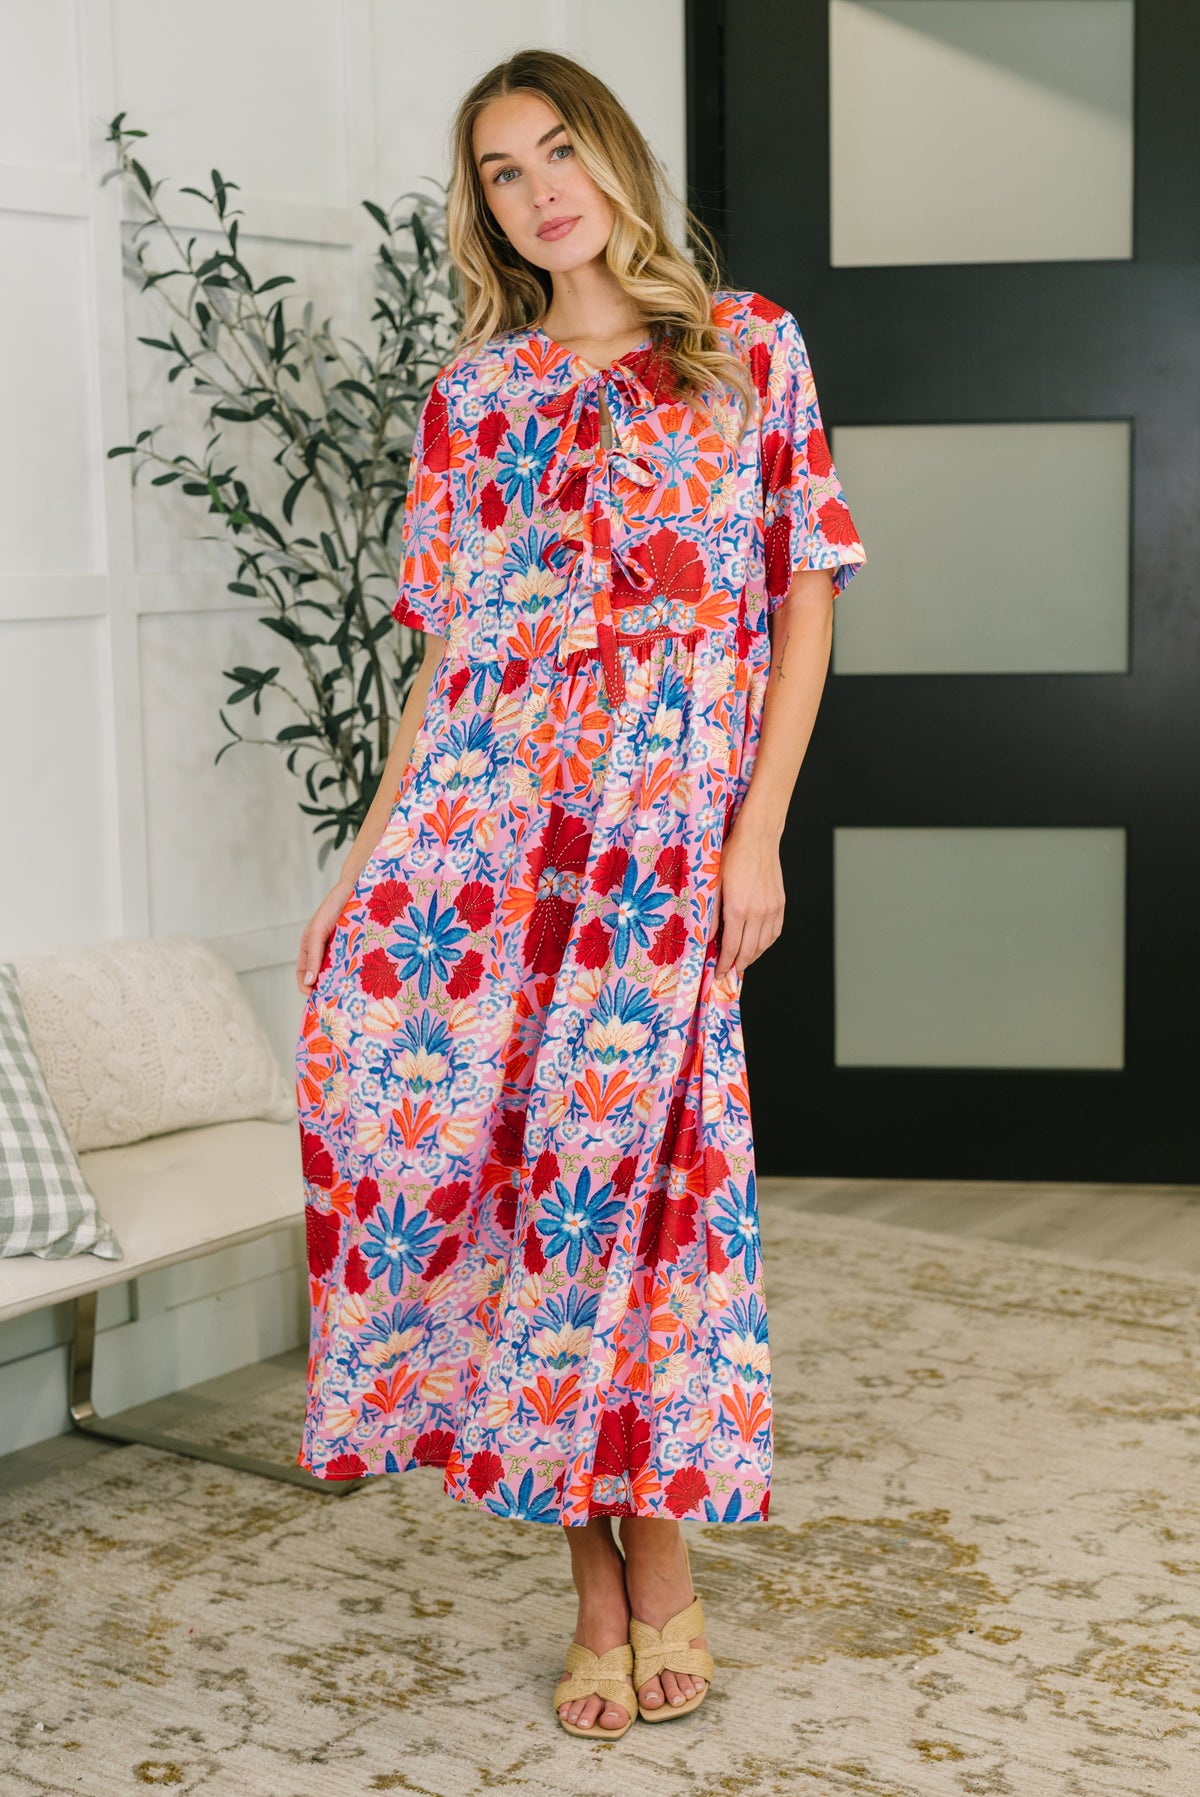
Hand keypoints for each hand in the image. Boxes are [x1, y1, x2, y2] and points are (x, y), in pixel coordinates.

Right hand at [295, 878, 354, 995]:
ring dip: (344, 983)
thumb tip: (309, 982)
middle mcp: (326, 952)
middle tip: (336, 1002)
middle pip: (323, 977)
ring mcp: (342, 951)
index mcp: (311, 948)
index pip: (305, 974)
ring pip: (340, 973)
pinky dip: (357, 973)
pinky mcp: (358, 949)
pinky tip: (363, 981)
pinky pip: (355, 965)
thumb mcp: (317, 932)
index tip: (315, 998)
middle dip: (327, 989)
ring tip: (350, 995)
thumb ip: (314, 956)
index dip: (307, 988)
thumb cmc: (332, 907)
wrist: (357, 889)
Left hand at [713, 822, 784, 981]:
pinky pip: (775, 932)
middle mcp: (757, 912)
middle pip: (749, 950)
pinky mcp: (780, 904)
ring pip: (764, 944)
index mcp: (738, 909)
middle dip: (737, 965)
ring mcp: (771, 909)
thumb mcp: (713, 884)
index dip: (724, 963)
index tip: (719, 972)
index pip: (732, 947)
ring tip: (742, 961)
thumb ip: (710, 914)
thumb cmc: (732, 856)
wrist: (757, 838)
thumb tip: (706, 938)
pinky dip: (766, 944)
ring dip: (753, 957)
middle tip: (728, 972)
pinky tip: (758, 945)